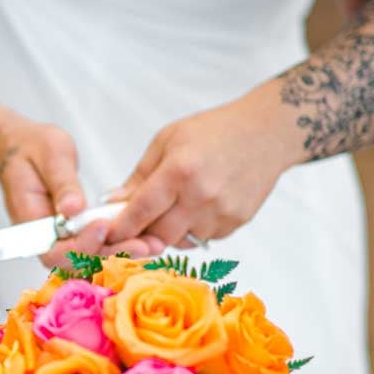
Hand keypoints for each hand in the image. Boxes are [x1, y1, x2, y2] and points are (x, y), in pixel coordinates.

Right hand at [0, 116, 163, 267]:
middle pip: (74, 261)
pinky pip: (92, 248)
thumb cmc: (31, 149)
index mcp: (29, 222)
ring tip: (148, 245)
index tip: (102, 226)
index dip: (80, 245)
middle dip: (108, 254)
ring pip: (87, 259)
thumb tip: (73, 209)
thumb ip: (62, 184)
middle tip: (142, 245)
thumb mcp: (51, 157)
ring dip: (117, 254)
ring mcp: (57, 238)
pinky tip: (141, 238)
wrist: (20, 149)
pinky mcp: (71, 234)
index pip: (54, 250)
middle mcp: (43, 238)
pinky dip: (116, 245)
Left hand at [106, 91, 297, 247]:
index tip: (106, 234)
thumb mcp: (167, 141)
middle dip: (142, 232)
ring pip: (180, 241)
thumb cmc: (214, 131)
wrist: (266, 133)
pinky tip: (195, 207)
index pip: (141, 211)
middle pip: (158, 235)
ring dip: (168, 232)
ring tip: (171, 206)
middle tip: (135, 221)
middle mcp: (202, 196)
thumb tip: (113, 202)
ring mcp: (222, 213)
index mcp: (180, 171)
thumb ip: (139, 176)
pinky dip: (191, 230)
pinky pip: (202, 239)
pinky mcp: (236, 223)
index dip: (120, 227)